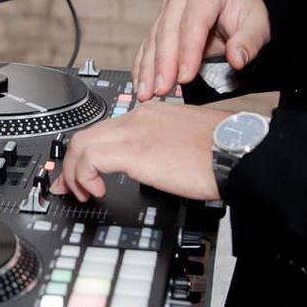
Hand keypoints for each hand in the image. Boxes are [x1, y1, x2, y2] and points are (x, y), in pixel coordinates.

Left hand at [50, 103, 224, 202]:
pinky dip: (84, 176)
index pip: (106, 128)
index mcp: (151, 113)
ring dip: (74, 173)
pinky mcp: (134, 151)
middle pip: (87, 133)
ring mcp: (134, 131)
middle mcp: (139, 116)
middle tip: (68, 188)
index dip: (86, 152)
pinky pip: (90, 158)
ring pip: (81, 144)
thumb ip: (163, 146)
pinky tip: (97, 191)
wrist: (238, 151)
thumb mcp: (184, 143)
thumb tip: (154, 164)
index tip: (81, 173)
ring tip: (83, 193)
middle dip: (71, 164)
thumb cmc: (222, 150)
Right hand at [133, 0, 270, 101]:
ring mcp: (167, 8)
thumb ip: (248, 42)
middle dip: (163, 64)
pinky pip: (147, 46)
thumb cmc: (245, 14)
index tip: (185, 77)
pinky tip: (140, 84)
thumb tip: (236, 60)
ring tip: (146, 93)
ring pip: (153, 40)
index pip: (194, 22)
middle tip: (162, 90)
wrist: (236, 5)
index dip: (188, 51)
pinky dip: (142, 66)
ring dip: (148, 69)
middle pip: (168, 31)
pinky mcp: (160, 23)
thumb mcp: (257, 26)